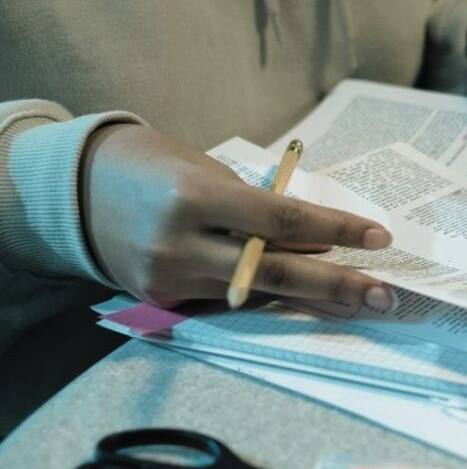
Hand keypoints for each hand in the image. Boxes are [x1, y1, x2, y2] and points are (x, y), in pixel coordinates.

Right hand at [80, 124, 395, 309]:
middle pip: (275, 272)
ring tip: (358, 301)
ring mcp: (167, 279)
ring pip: (255, 295)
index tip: (377, 237)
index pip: (282, 221)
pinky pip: (226, 302)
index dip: (334, 231)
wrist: (80, 188)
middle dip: (336, 286)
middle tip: (384, 294)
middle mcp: (180, 244)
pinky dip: (266, 299)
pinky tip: (303, 301)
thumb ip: (259, 211)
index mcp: (196, 198)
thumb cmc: (160, 166)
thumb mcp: (213, 173)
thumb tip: (317, 245)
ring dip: (311, 299)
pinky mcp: (160, 301)